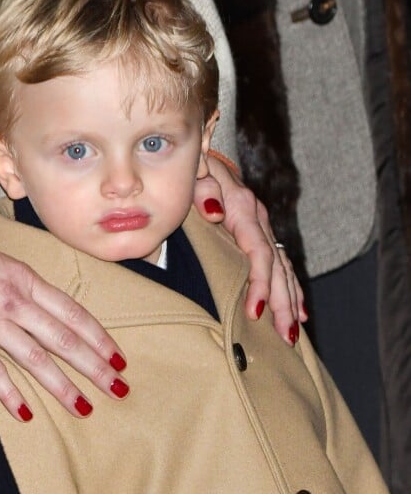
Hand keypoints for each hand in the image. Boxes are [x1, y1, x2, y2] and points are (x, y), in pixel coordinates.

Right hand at [0, 232, 128, 420]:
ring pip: (34, 358)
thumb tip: (64, 318)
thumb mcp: (12, 267)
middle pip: (62, 339)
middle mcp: (15, 302)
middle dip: (93, 366)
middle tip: (117, 388)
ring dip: (61, 385)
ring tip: (83, 406)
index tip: (118, 359)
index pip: (73, 314)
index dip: (99, 338)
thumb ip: (36, 292)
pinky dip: (9, 393)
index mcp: (29, 282)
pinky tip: (26, 413)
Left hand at [193, 156, 305, 345]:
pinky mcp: (260, 232)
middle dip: (282, 303)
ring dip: (289, 301)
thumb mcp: (196, 172)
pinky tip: (298, 309)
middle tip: (284, 336)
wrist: (204, 157)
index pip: (258, 253)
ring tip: (292, 332)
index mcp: (243, 208)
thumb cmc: (195, 168)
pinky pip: (280, 263)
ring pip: (283, 268)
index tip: (254, 311)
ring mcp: (262, 226)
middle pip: (277, 267)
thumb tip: (216, 212)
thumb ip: (203, 189)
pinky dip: (290, 287)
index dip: (258, 283)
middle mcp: (258, 219)